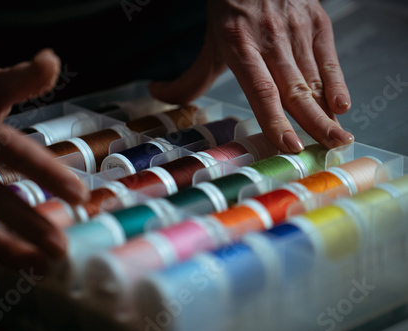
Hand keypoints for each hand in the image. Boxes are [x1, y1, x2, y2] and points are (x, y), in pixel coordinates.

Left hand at [149, 0, 353, 152]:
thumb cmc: (230, 10)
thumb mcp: (210, 44)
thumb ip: (189, 77)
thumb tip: (156, 93)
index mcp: (240, 47)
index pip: (261, 91)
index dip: (276, 120)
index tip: (289, 145)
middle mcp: (271, 41)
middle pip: (294, 90)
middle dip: (314, 123)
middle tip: (329, 148)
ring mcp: (296, 31)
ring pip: (313, 79)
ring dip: (327, 111)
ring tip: (340, 137)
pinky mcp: (317, 22)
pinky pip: (328, 58)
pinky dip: (337, 82)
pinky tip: (342, 105)